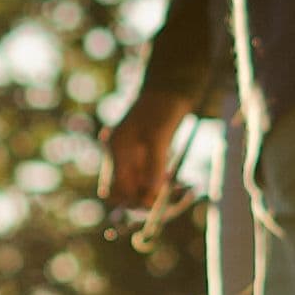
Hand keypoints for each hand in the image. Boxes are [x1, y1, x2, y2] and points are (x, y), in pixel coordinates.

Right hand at [101, 90, 190, 223]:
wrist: (171, 91)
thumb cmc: (162, 108)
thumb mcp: (158, 136)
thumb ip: (154, 165)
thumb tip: (152, 194)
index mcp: (117, 150)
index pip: (114, 189)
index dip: (132, 200)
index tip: (153, 203)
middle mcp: (121, 157)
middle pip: (126, 193)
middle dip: (144, 201)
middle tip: (168, 202)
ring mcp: (133, 158)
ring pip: (140, 189)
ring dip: (156, 194)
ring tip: (179, 192)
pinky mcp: (146, 159)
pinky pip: (151, 181)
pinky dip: (162, 185)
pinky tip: (179, 184)